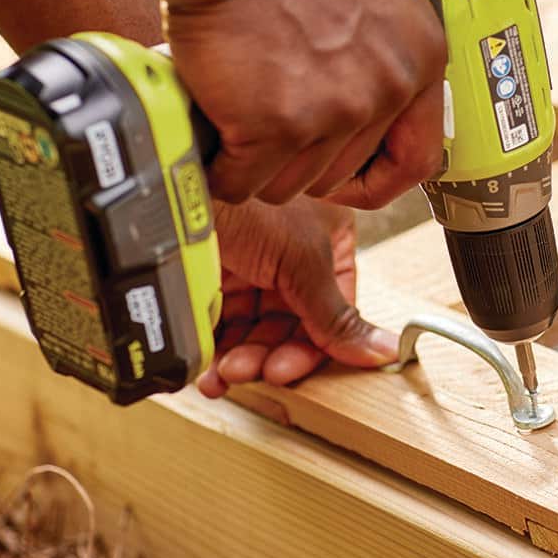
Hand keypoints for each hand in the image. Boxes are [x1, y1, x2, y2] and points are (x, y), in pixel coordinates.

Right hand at [165, 0, 446, 209]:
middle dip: (298, 158)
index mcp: (421, 61)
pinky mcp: (276, 125)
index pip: (417, 158)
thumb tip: (378, 81)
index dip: (376, 178)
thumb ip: (386, 45)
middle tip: (266, 123)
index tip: (347, 179)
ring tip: (235, 121)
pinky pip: (242, 181)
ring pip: (291, 184)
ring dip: (257, 164)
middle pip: (340, 173)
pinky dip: (220, 170)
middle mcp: (386, 91)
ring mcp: (333, 111)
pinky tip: (210, 142)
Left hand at [196, 196, 396, 398]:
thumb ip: (337, 315)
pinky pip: (220, 324)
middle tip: (247, 370)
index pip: (331, 309)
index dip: (310, 346)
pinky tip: (205, 367)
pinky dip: (213, 350)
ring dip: (239, 358)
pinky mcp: (213, 275)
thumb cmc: (244, 200)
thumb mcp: (303, 259)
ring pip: (252, 329)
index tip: (286, 371)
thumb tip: (382, 351)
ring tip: (222, 371)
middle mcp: (292, 254)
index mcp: (328, 240)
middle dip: (266, 354)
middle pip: (289, 324)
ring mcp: (250, 263)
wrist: (175, 186)